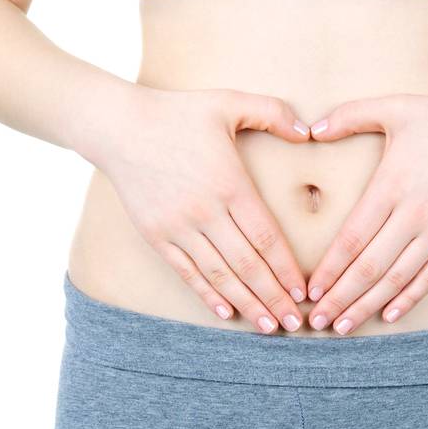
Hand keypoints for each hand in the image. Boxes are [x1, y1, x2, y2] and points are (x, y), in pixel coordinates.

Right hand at [96, 84, 311, 333]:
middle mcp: (205, 211)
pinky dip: (208, 295)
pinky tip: (227, 312)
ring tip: (268, 327)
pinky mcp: (156, 235)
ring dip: (246, 304)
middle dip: (273, 298)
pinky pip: (187, 272)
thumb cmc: (178, 112)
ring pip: (219, 275)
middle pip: (247, 265)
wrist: (119, 127)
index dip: (286, 269)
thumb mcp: (228, 102)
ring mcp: (178, 227)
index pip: (266, 237)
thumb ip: (272, 113)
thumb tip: (308, 132)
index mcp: (229, 183)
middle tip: (295, 324)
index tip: (303, 291)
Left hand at [303, 91, 427, 333]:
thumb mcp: (394, 107)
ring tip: (342, 326)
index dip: (329, 268)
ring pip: (396, 279)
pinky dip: (408, 299)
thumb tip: (311, 130)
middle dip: (339, 298)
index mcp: (391, 185)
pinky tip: (388, 314)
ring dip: (366, 305)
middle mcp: (414, 215)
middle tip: (315, 321)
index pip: (352, 238)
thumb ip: (349, 115)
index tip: (309, 290)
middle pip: (369, 267)